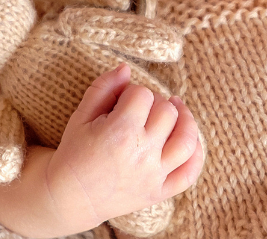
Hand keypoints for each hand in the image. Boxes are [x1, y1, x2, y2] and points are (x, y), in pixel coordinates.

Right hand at [43, 64, 203, 230]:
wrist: (70, 198)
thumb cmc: (74, 154)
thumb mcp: (81, 116)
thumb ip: (103, 87)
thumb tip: (126, 68)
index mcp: (121, 132)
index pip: (143, 95)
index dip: (131, 93)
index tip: (120, 103)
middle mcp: (142, 154)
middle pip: (167, 112)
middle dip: (154, 103)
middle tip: (138, 110)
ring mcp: (155, 175)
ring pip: (187, 139)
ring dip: (185, 120)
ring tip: (175, 110)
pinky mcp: (160, 192)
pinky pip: (190, 172)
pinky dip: (196, 154)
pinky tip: (188, 139)